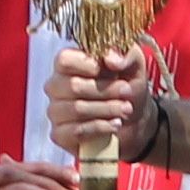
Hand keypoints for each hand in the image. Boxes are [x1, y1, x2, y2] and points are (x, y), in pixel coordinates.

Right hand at [49, 40, 157, 160]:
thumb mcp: (134, 65)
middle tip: (127, 92)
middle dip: (105, 90)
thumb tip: (111, 59)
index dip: (88, 65)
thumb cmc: (127, 86)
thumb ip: (126, 54)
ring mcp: (55, 111)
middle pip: (73, 86)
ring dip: (106, 109)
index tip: (112, 70)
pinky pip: (77, 131)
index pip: (64, 60)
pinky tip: (115, 124)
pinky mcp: (60, 134)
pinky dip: (100, 127)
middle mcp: (56, 86)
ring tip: (126, 109)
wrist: (134, 119)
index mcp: (67, 64)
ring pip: (76, 109)